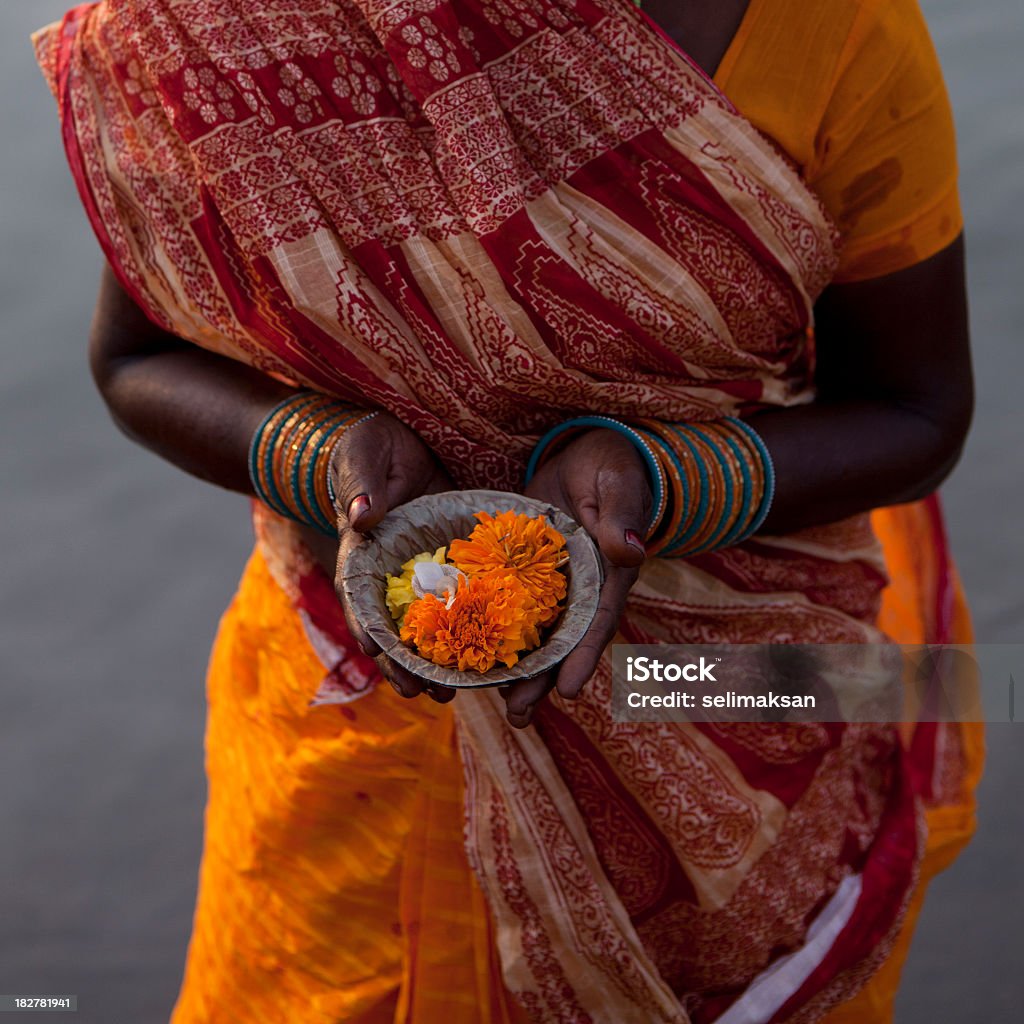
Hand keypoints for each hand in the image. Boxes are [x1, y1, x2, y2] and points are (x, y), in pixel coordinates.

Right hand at [329, 412, 456, 703]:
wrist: (397, 441)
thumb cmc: (368, 447)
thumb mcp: (362, 457)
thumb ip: (362, 484)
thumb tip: (362, 517)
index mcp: (359, 554)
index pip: (359, 601)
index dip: (370, 632)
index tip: (384, 660)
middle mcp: (385, 574)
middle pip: (391, 629)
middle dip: (406, 665)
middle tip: (429, 695)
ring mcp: (415, 574)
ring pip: (423, 626)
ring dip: (436, 661)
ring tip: (456, 693)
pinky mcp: (444, 567)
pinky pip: (454, 603)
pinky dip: (465, 629)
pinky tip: (485, 654)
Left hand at [502, 428, 651, 727]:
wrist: (588, 454)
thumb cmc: (612, 467)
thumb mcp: (618, 485)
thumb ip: (621, 517)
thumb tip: (632, 550)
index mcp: (611, 575)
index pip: (598, 622)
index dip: (583, 657)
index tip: (571, 691)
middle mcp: (583, 590)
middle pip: (562, 644)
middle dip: (542, 681)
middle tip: (519, 717)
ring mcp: (553, 586)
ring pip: (534, 635)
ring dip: (516, 669)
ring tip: (494, 705)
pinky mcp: (526, 573)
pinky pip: (508, 607)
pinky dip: (492, 631)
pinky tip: (468, 656)